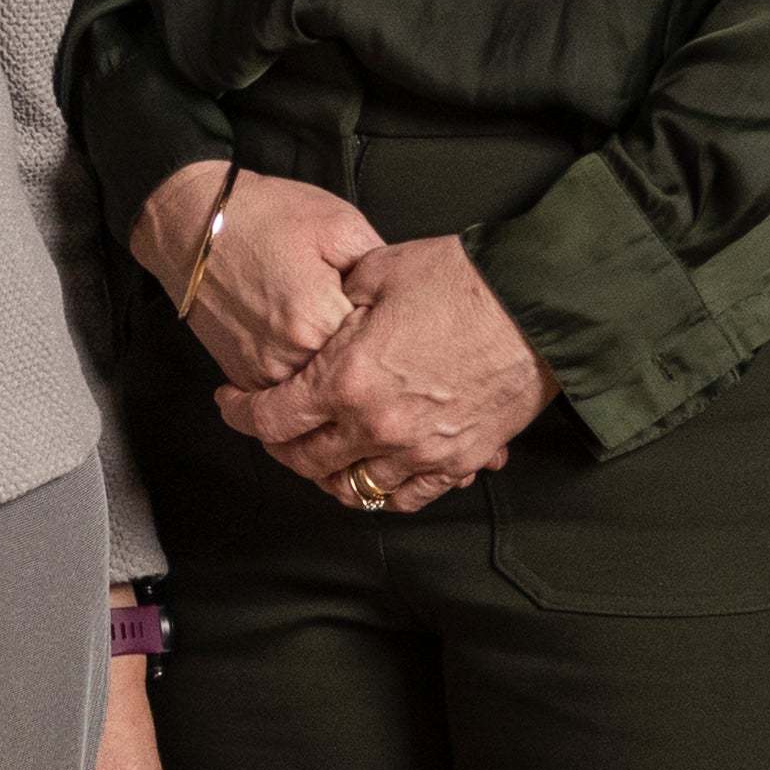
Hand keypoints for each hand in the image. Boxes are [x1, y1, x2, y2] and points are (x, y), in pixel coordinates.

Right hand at [137, 159, 383, 392]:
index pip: (377, 351)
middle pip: (348, 380)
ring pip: (316, 394)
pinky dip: (301, 380)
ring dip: (332, 377)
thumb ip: (379, 268)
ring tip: (336, 341)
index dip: (389, 335)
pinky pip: (285, 394)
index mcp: (317, 320)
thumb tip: (402, 303)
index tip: (391, 323)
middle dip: (363, 361)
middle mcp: (287, 357)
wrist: (193, 222)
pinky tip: (309, 351)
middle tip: (367, 335)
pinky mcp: (241, 376)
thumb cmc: (263, 215)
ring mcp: (260, 372)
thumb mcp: (339, 224)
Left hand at [216, 236, 542, 509]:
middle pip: (306, 460)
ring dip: (328, 474)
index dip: (241, 413)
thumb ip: (335, 304)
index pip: (272, 417)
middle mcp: (375, 426)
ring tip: (321, 453)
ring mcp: (418, 452)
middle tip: (274, 428)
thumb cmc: (461, 279)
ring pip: (352, 488)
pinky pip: (406, 499)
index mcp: (345, 378)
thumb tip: (316, 317)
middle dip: (280, 446)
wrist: (536, 305)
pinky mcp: (457, 462)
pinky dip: (382, 491)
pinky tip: (374, 471)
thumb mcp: (377, 271)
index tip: (232, 404)